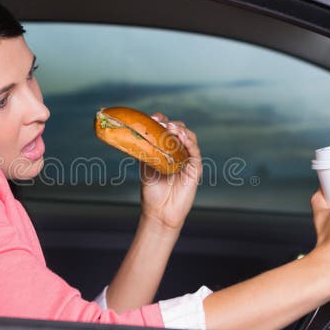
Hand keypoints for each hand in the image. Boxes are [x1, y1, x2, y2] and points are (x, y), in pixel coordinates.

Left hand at [139, 112, 201, 230]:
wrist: (158, 211)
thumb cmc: (152, 190)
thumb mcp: (145, 164)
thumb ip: (145, 148)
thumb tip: (133, 132)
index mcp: (166, 149)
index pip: (167, 129)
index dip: (162, 121)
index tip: (154, 118)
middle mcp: (178, 152)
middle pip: (180, 130)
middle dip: (171, 124)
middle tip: (162, 123)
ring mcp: (188, 159)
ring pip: (190, 138)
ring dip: (182, 130)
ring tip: (172, 128)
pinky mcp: (195, 169)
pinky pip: (195, 152)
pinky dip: (190, 143)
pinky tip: (182, 138)